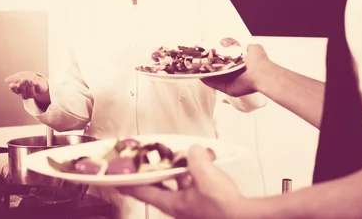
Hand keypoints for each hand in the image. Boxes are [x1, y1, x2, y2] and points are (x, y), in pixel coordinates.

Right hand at [5, 71, 49, 102]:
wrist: (39, 79)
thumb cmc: (28, 78)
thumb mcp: (20, 76)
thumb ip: (14, 78)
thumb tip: (6, 80)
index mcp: (19, 89)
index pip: (15, 90)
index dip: (13, 88)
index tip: (12, 84)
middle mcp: (25, 93)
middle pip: (22, 91)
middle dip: (22, 85)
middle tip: (23, 79)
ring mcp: (33, 93)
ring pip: (30, 92)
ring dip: (29, 85)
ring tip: (29, 80)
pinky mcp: (40, 90)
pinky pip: (38, 89)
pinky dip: (36, 86)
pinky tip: (35, 83)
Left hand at [118, 145, 246, 218]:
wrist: (247, 218)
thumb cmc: (224, 206)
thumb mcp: (204, 173)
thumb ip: (195, 157)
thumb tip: (195, 150)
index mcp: (173, 204)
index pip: (142, 191)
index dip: (128, 182)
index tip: (115, 177)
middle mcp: (180, 208)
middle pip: (161, 186)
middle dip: (158, 171)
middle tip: (152, 159)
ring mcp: (193, 207)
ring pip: (180, 185)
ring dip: (181, 170)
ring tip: (187, 155)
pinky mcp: (207, 206)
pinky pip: (196, 186)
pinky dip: (198, 174)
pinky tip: (208, 162)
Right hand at [202, 41, 270, 96]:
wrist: (261, 74)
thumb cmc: (259, 61)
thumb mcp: (253, 48)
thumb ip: (245, 45)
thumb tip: (238, 45)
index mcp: (240, 62)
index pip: (227, 56)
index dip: (219, 52)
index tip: (211, 48)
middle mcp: (235, 72)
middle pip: (219, 66)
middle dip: (210, 62)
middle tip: (200, 58)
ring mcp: (231, 80)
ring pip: (215, 76)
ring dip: (206, 71)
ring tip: (196, 66)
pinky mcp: (228, 88)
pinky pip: (215, 84)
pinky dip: (207, 80)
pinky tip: (199, 75)